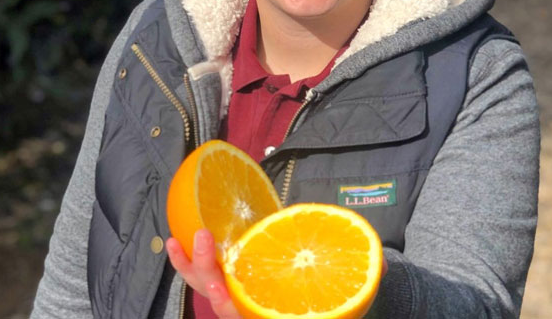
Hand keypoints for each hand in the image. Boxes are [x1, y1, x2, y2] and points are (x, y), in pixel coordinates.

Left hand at [167, 229, 387, 318]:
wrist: (323, 292)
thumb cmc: (333, 294)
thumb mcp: (348, 290)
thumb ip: (358, 280)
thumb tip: (377, 268)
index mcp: (272, 312)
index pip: (248, 317)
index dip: (235, 309)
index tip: (230, 294)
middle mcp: (250, 306)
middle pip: (222, 302)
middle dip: (208, 277)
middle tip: (205, 243)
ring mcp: (236, 292)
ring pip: (205, 287)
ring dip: (190, 266)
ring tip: (178, 241)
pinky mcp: (229, 274)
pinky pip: (202, 272)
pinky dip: (186, 259)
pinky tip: (174, 241)